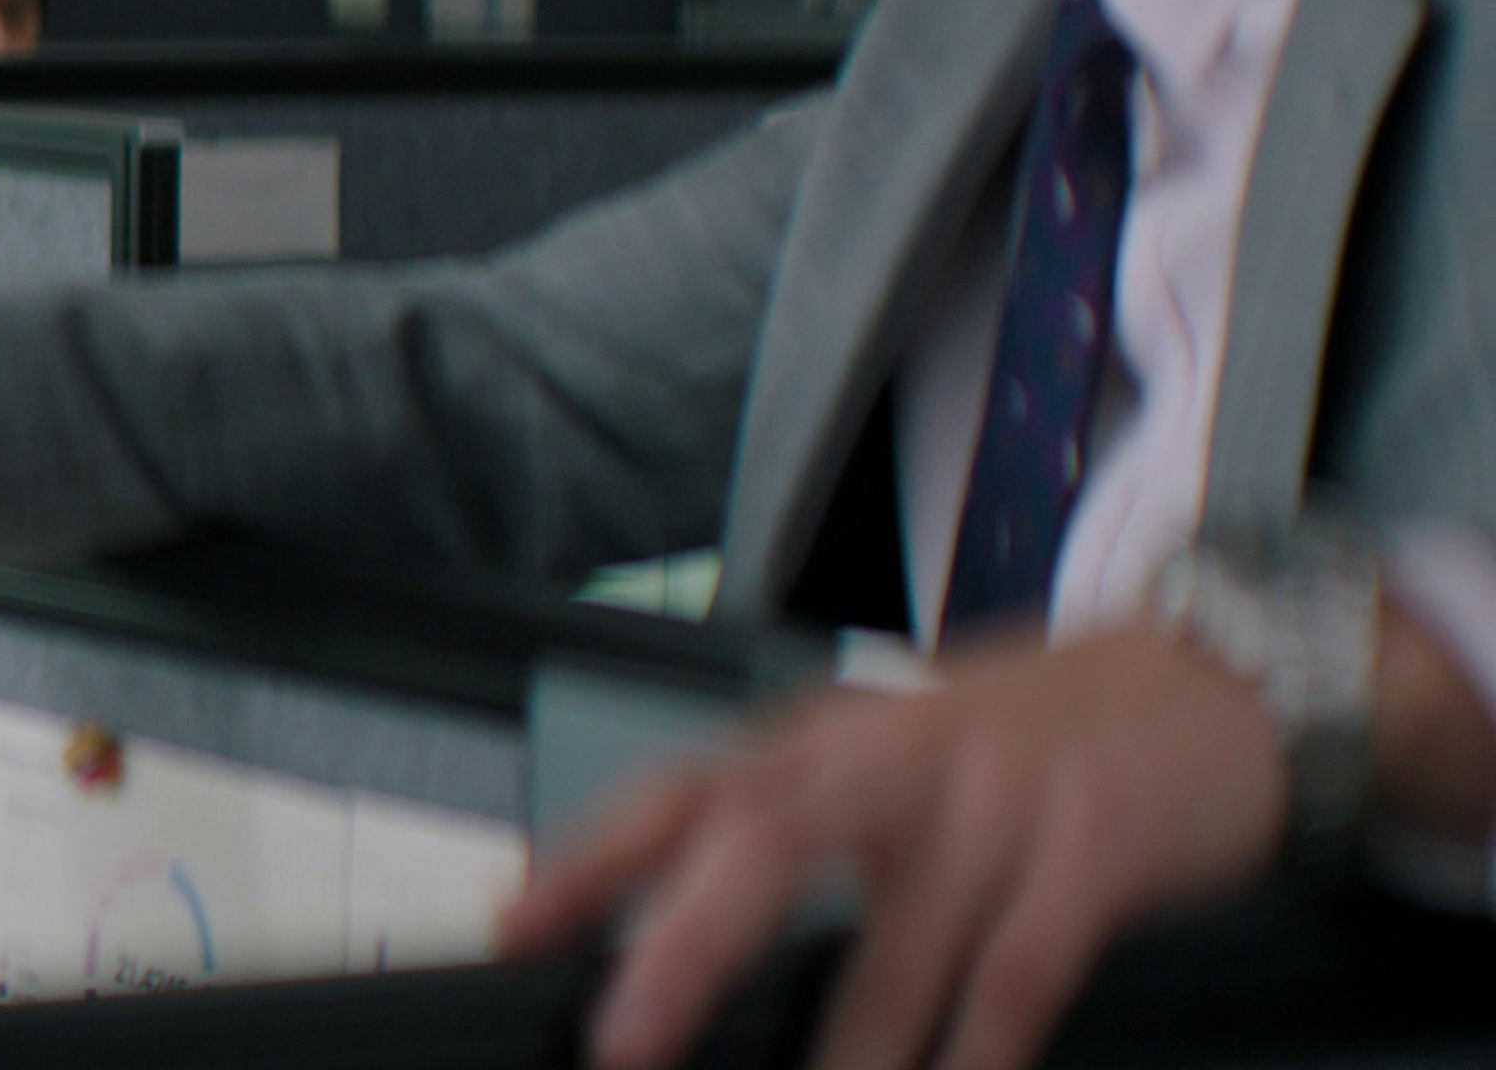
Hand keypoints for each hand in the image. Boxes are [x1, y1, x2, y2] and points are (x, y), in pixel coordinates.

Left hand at [497, 627, 1286, 1069]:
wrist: (1207, 685)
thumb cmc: (1017, 739)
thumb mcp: (879, 755)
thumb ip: (776, 821)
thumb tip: (653, 926)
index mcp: (821, 741)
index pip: (677, 791)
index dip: (587, 860)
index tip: (512, 931)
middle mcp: (892, 763)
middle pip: (765, 841)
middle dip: (684, 947)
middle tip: (626, 1042)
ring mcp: (995, 806)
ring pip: (896, 948)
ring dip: (846, 1058)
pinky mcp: (1093, 853)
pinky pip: (1018, 976)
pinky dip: (975, 1053)